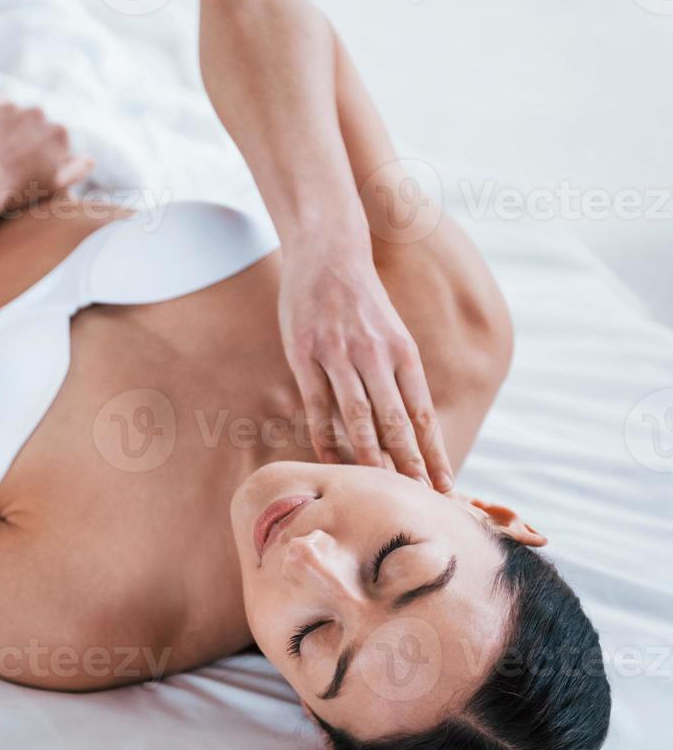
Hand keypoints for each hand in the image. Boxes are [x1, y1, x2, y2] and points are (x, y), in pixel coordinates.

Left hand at [0, 100, 93, 210]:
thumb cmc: (16, 191)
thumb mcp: (55, 185)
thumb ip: (77, 169)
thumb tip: (90, 159)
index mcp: (60, 132)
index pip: (55, 142)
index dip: (44, 157)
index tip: (31, 171)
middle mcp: (39, 114)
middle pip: (36, 126)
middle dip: (27, 139)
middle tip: (12, 164)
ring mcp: (11, 108)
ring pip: (15, 116)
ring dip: (9, 129)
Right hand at [278, 248, 453, 490]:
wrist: (327, 250)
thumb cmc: (359, 298)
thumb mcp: (390, 330)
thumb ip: (396, 371)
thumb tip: (406, 422)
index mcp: (402, 350)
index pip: (422, 412)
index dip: (434, 451)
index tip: (445, 485)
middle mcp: (375, 354)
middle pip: (396, 420)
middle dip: (410, 463)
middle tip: (421, 499)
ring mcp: (338, 354)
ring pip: (358, 416)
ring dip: (371, 457)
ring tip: (381, 489)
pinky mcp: (304, 354)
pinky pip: (317, 405)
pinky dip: (325, 437)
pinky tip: (333, 462)